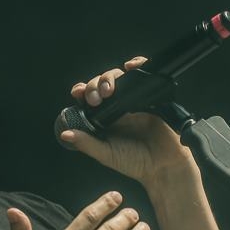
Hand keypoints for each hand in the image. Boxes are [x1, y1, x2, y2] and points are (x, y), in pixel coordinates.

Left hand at [61, 56, 196, 186]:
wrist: (164, 166)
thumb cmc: (136, 162)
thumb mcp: (107, 154)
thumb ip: (87, 143)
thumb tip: (65, 134)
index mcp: (106, 118)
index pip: (90, 98)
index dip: (83, 91)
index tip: (78, 93)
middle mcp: (119, 107)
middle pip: (102, 83)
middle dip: (95, 85)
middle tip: (96, 98)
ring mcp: (135, 100)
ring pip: (120, 77)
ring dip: (110, 77)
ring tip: (108, 89)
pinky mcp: (152, 96)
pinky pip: (145, 74)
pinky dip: (138, 64)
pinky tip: (130, 67)